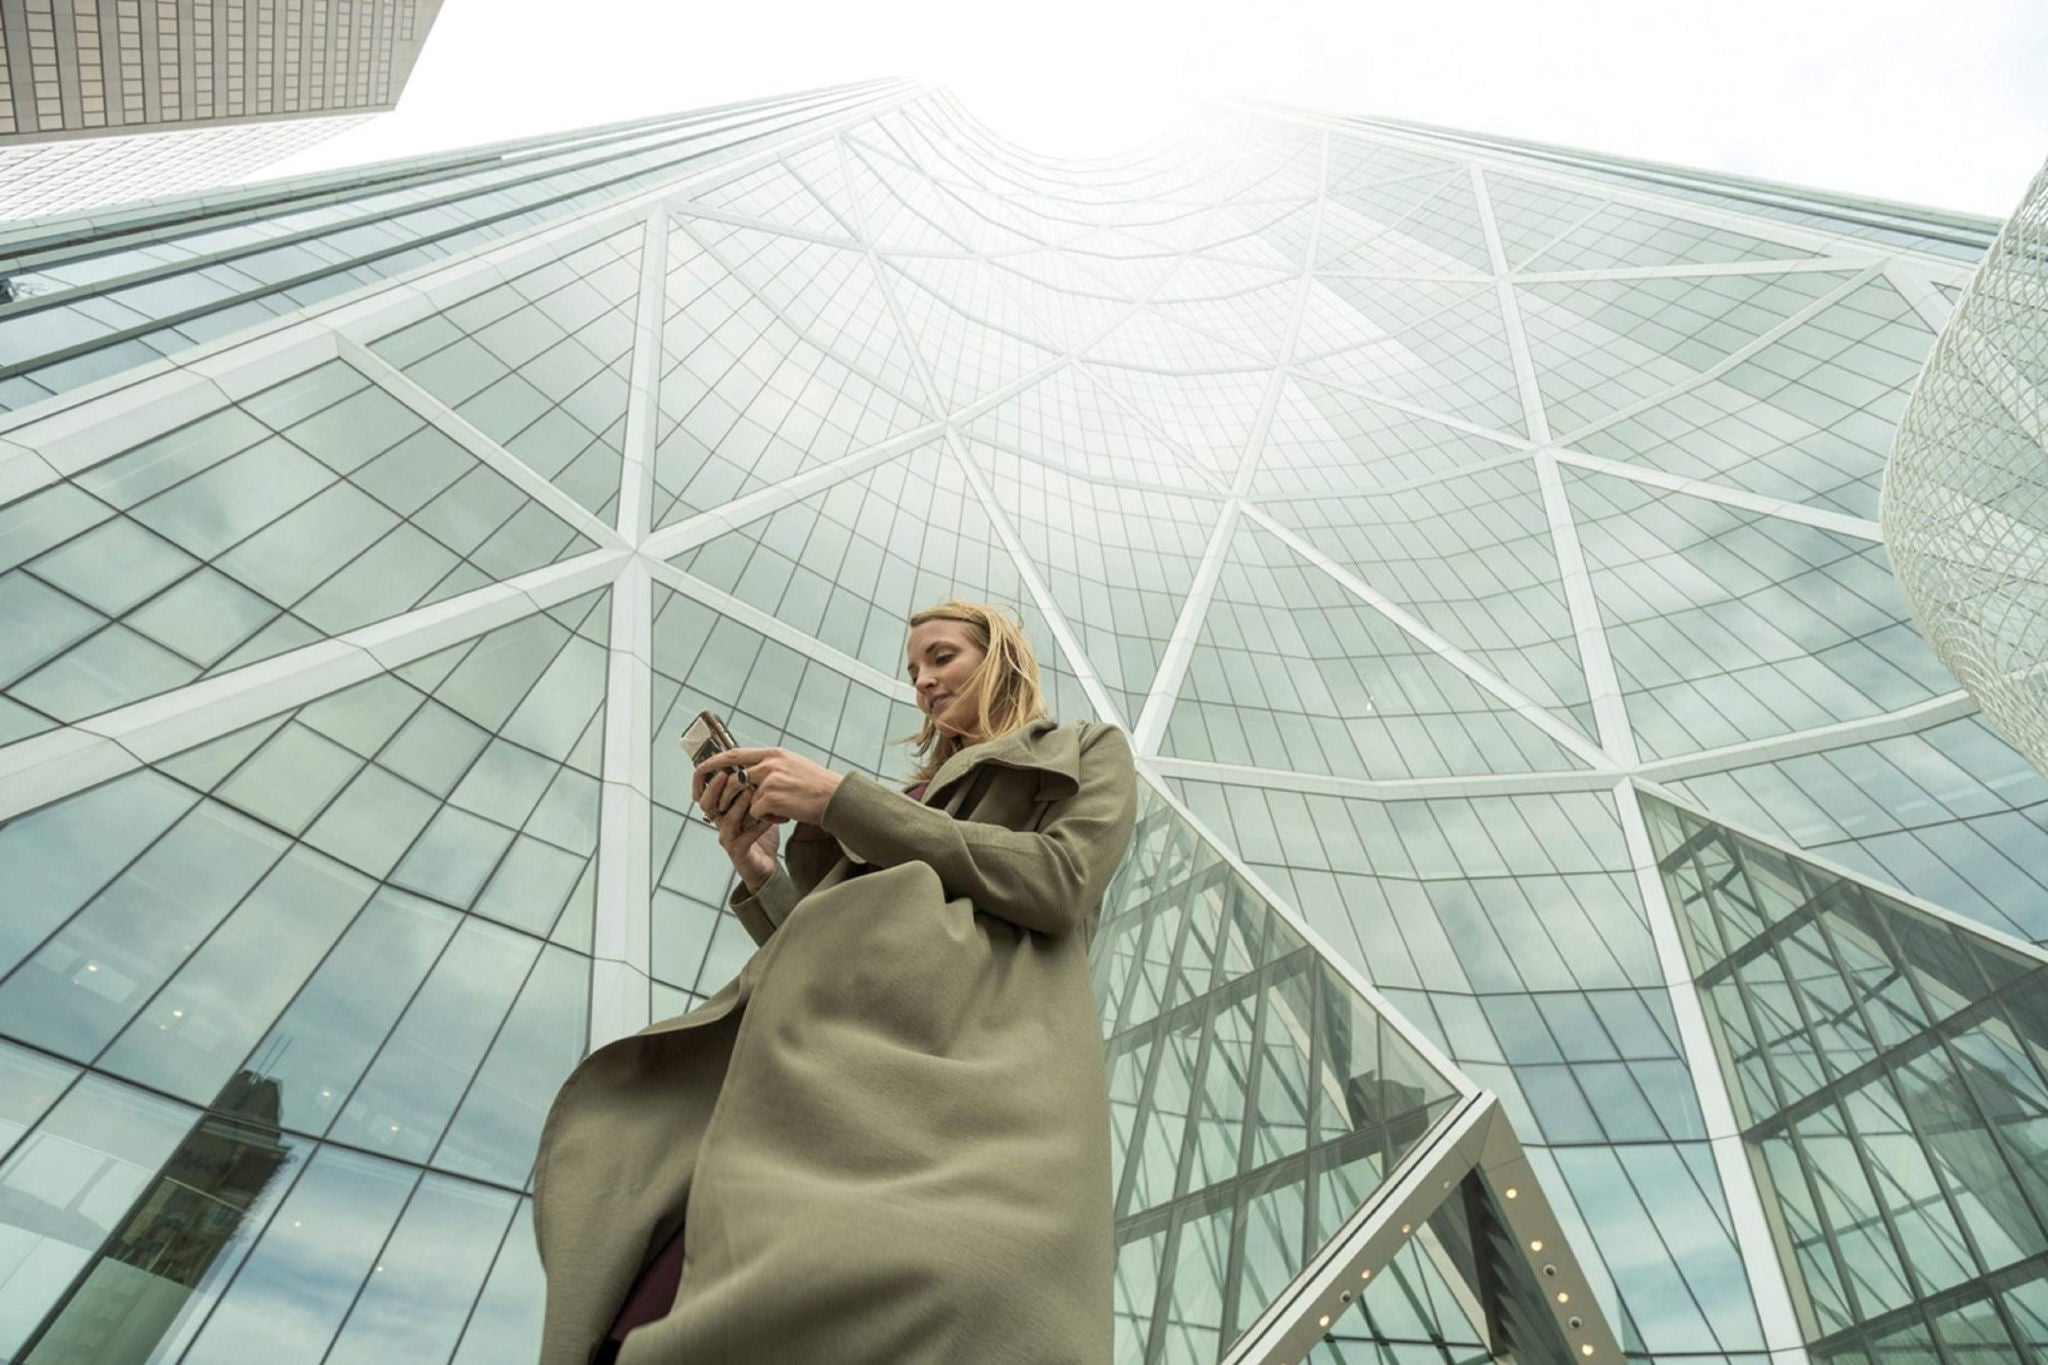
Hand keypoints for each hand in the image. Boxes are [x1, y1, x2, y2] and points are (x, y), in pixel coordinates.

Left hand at [692, 747, 843, 825]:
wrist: (836, 798)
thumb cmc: (818, 786)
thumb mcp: (794, 766)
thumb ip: (772, 766)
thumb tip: (752, 771)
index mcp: (773, 754)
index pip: (734, 754)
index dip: (715, 763)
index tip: (701, 771)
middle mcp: (769, 763)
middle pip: (732, 778)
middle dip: (722, 794)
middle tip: (718, 807)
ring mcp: (770, 780)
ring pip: (745, 799)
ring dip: (753, 810)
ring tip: (774, 811)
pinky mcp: (772, 797)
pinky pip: (756, 813)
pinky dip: (768, 819)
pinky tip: (786, 816)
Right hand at [696, 768, 780, 891]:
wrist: (768, 863)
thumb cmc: (760, 833)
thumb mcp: (755, 805)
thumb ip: (751, 786)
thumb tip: (755, 760)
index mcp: (721, 809)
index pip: (704, 791)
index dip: (704, 778)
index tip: (716, 763)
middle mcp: (720, 823)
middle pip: (707, 803)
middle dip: (715, 787)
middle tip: (727, 774)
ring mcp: (728, 837)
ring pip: (726, 818)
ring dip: (738, 803)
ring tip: (751, 791)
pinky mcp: (739, 851)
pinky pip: (746, 836)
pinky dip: (759, 825)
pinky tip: (770, 818)